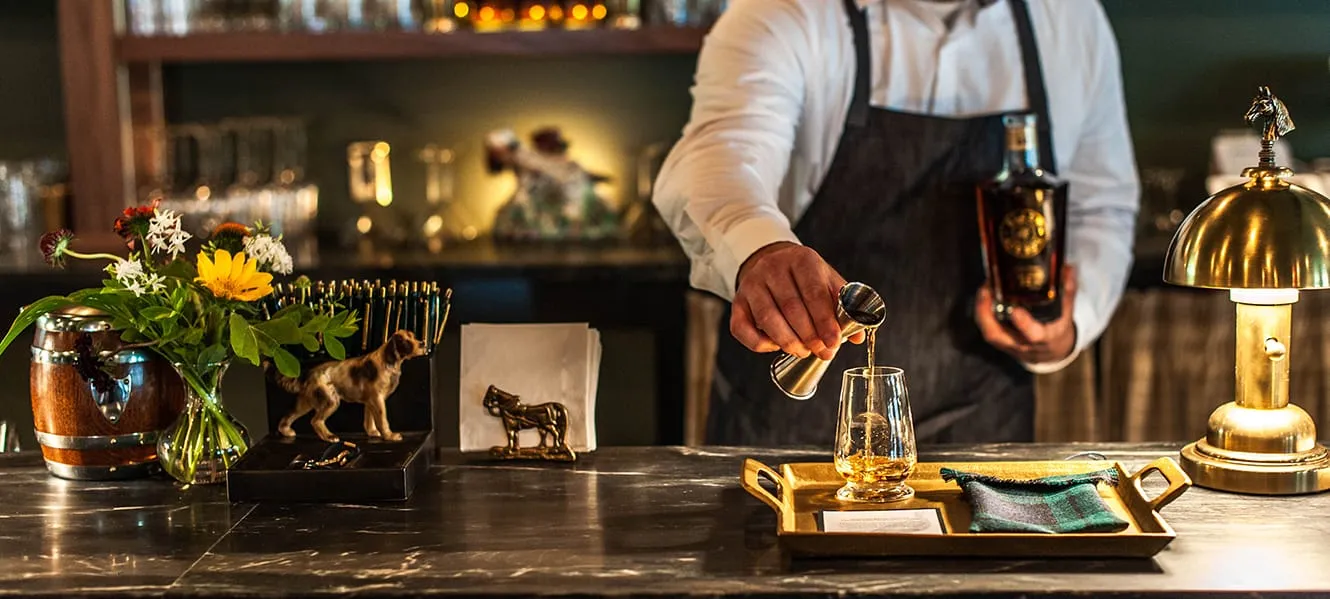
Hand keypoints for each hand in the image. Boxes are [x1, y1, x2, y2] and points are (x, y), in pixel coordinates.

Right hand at [731, 242, 862, 359]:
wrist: (771, 261)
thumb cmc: (804, 277)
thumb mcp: (827, 280)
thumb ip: (844, 305)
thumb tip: (859, 336)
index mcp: (801, 259)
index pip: (814, 292)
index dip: (825, 321)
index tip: (834, 343)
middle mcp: (772, 267)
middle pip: (791, 307)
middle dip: (809, 336)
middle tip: (823, 352)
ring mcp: (751, 284)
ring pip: (767, 319)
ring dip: (788, 342)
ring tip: (803, 352)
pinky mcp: (737, 301)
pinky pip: (742, 329)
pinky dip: (760, 344)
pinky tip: (776, 346)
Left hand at [975, 264, 1077, 364]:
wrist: (1050, 351)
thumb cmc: (1057, 328)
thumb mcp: (1066, 312)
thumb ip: (1066, 290)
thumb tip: (1069, 267)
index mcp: (1044, 338)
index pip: (1034, 335)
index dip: (1024, 324)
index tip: (1016, 311)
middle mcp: (1024, 345)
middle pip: (999, 336)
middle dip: (987, 315)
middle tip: (986, 290)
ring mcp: (1009, 345)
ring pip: (990, 333)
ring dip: (982, 312)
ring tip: (983, 290)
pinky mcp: (1000, 342)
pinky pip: (988, 329)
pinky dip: (983, 313)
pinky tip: (984, 296)